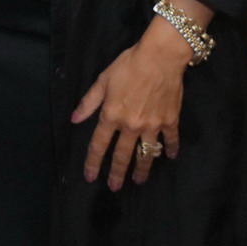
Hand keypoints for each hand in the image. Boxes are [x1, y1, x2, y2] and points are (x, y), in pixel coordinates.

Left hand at [71, 20, 190, 189]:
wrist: (160, 58)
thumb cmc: (128, 65)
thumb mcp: (103, 81)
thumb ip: (89, 102)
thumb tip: (75, 119)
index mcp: (111, 115)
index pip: (99, 144)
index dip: (92, 162)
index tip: (90, 176)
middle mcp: (131, 125)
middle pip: (121, 155)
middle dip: (116, 173)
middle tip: (114, 187)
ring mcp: (152, 125)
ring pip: (146, 153)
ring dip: (142, 169)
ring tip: (139, 181)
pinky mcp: (170, 121)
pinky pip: (170, 140)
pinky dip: (171, 149)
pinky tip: (170, 157)